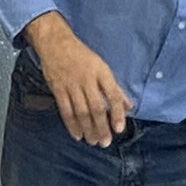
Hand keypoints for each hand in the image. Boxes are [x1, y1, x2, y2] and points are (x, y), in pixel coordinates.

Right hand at [27, 17, 131, 148]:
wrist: (56, 44)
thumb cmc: (82, 56)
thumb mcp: (102, 67)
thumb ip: (115, 88)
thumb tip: (129, 106)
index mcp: (101, 72)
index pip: (112, 95)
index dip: (117, 113)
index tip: (119, 129)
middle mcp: (87, 79)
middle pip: (96, 107)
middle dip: (101, 127)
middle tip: (105, 142)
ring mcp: (71, 85)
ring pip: (81, 112)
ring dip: (88, 129)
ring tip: (93, 141)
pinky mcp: (58, 89)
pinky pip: (66, 110)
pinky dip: (71, 125)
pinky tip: (77, 135)